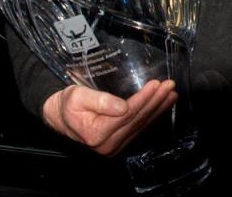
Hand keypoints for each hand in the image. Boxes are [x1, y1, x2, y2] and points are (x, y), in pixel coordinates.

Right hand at [42, 79, 176, 156]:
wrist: (59, 118)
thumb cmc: (67, 104)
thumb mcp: (77, 96)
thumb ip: (100, 101)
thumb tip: (122, 106)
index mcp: (97, 133)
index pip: (128, 113)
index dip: (144, 98)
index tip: (157, 84)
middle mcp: (107, 144)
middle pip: (138, 119)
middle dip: (156, 101)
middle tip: (170, 86)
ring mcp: (114, 147)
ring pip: (142, 125)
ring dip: (159, 109)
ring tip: (171, 95)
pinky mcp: (119, 144)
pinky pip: (139, 129)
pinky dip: (153, 116)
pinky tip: (163, 106)